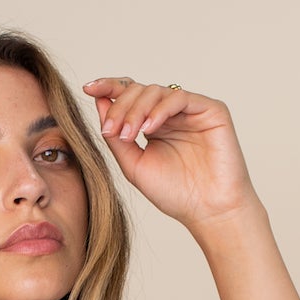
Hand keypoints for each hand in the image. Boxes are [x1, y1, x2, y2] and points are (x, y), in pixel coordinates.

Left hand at [82, 76, 259, 231]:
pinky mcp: (211, 110)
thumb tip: (99, 102)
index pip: (130, 96)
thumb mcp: (134, 165)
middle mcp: (171, 114)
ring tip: (129, 135)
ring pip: (156, 91)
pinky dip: (160, 110)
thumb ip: (116, 136)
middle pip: (139, 91)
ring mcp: (191, 110)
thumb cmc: (175, 193)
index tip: (88, 88)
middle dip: (120, 107)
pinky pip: (179, 97)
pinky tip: (149, 128)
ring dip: (136, 110)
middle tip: (111, 130)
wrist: (208, 211)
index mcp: (154, 124)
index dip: (109, 87)